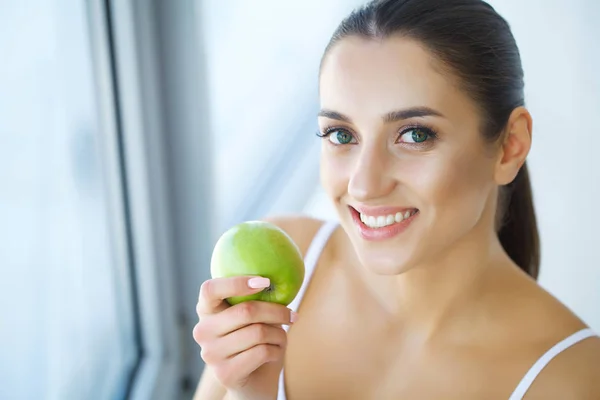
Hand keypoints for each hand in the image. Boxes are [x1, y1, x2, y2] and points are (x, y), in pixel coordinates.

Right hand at [193, 276, 297, 399]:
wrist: (252, 385)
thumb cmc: (256, 344)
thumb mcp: (255, 319)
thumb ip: (258, 302)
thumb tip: (277, 282)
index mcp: (206, 311)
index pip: (210, 289)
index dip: (236, 283)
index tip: (264, 281)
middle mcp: (203, 331)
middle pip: (246, 310)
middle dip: (277, 311)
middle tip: (292, 314)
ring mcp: (210, 353)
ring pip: (258, 332)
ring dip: (279, 334)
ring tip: (280, 337)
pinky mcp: (224, 373)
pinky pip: (262, 351)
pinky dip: (277, 350)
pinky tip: (275, 353)